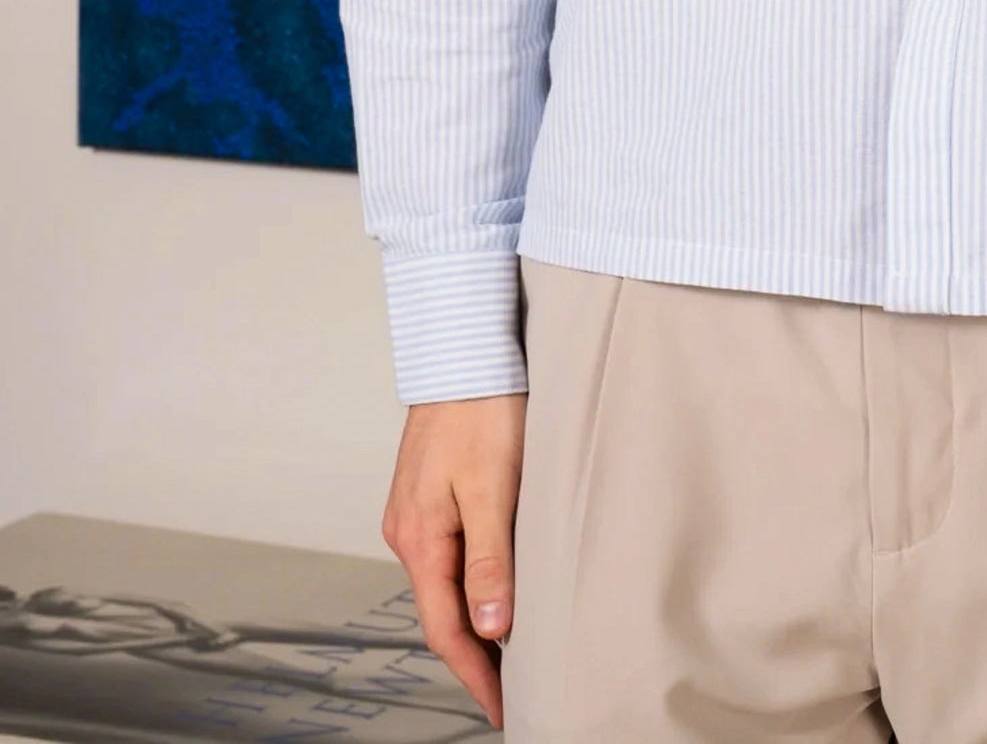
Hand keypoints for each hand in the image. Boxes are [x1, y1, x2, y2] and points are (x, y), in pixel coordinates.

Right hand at [382, 392, 527, 727]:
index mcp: (421, 537)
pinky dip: (471, 579)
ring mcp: (416, 509)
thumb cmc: (483, 407)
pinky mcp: (430, 489)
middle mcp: (409, 529)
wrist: (464, 344)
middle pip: (441, 610)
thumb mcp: (493, 486)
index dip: (475, 674)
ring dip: (474, 616)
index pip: (446, 628)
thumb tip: (492, 628)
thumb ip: (491, 559)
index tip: (503, 707)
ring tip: (510, 648)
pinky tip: (494, 583)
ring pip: (445, 581)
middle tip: (512, 689)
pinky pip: (449, 551)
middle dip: (474, 654)